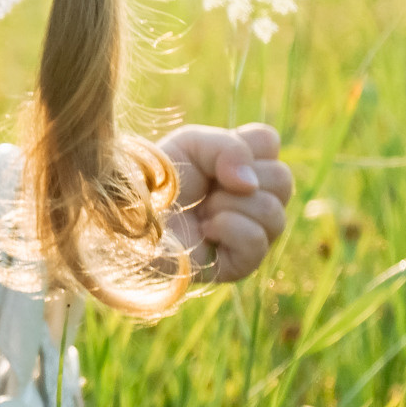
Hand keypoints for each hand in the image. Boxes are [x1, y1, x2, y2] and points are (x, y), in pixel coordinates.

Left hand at [159, 122, 294, 283]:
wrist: (122, 219)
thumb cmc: (154, 181)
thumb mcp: (189, 145)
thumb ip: (227, 147)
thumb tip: (249, 184)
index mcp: (240, 166)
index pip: (269, 142)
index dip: (242, 145)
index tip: (210, 159)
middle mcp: (251, 200)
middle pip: (283, 179)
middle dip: (240, 178)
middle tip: (207, 189)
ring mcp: (249, 234)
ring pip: (274, 211)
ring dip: (229, 205)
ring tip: (203, 212)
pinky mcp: (238, 265)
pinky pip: (257, 241)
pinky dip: (227, 229)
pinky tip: (204, 231)